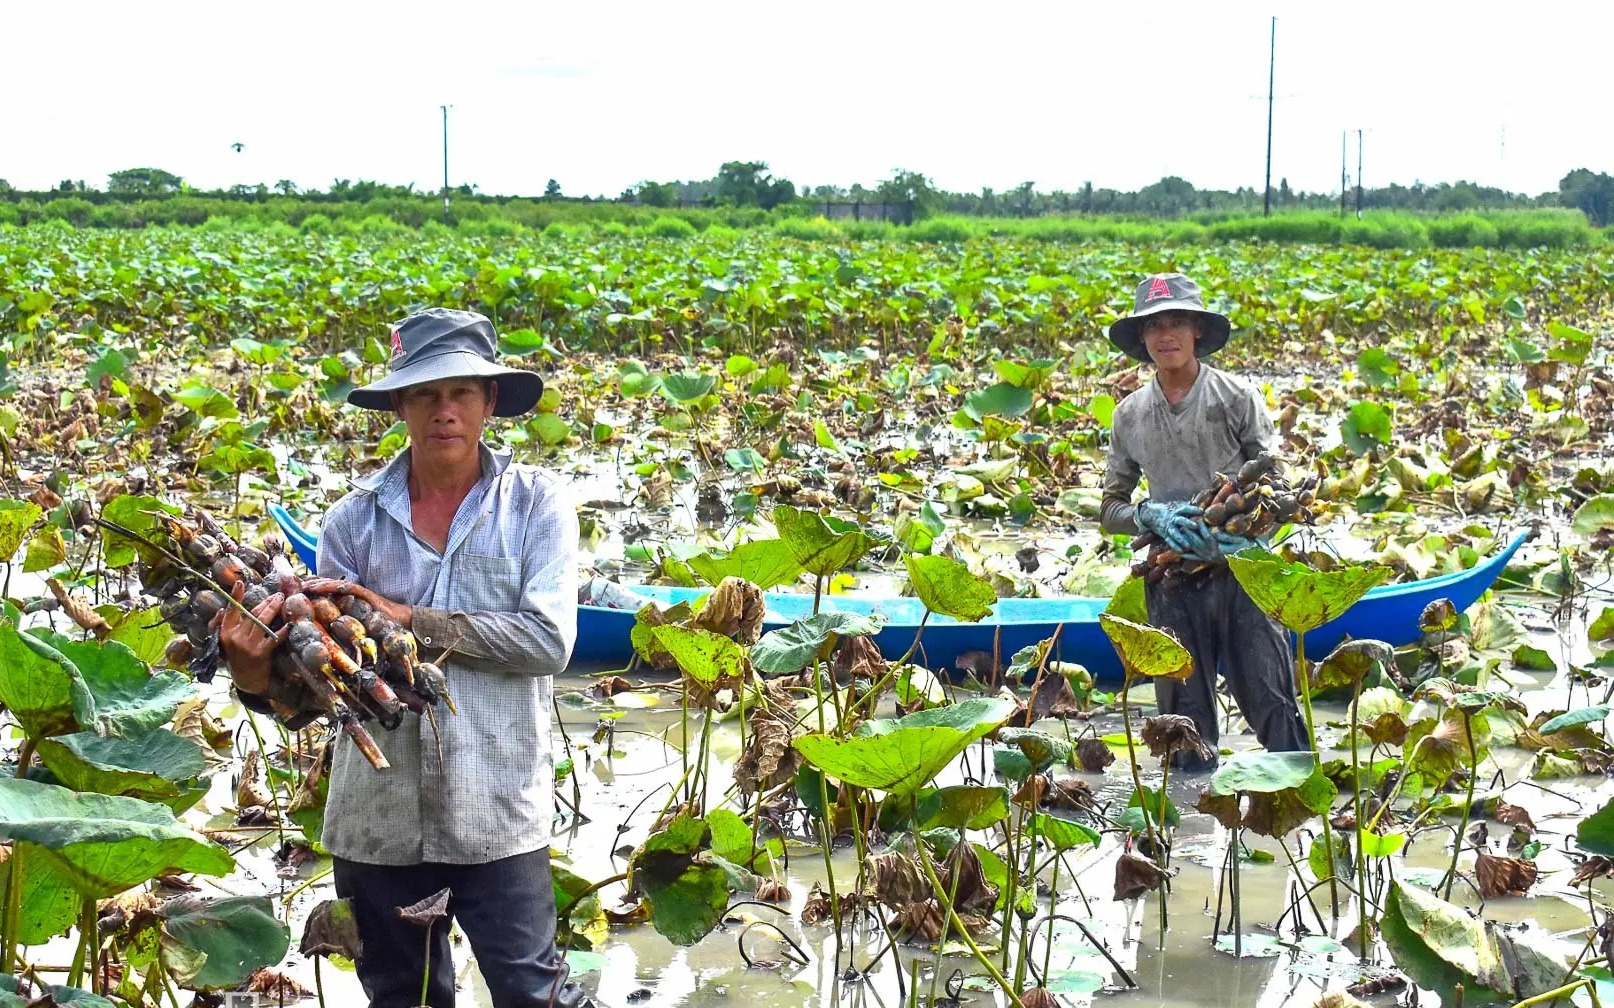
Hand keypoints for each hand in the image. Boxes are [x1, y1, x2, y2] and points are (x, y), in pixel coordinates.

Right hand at [215, 580, 285, 694]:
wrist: (246, 679)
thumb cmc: (238, 657)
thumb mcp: (227, 642)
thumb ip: (225, 625)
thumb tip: (222, 609)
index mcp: (226, 632)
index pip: (231, 611)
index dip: (236, 596)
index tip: (240, 583)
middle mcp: (235, 637)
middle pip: (252, 614)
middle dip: (266, 602)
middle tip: (277, 594)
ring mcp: (248, 645)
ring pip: (262, 622)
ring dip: (273, 609)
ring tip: (282, 601)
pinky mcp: (260, 653)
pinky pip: (273, 638)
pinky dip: (282, 631)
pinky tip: (289, 624)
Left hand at [301, 577, 412, 626]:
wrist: (402, 621)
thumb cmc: (380, 626)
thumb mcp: (356, 625)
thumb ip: (343, 625)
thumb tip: (326, 634)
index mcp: (347, 600)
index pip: (326, 591)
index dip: (311, 589)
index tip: (294, 590)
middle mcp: (351, 594)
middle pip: (327, 585)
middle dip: (310, 584)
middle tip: (292, 584)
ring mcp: (358, 593)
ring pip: (335, 584)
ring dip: (318, 584)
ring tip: (303, 585)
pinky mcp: (366, 595)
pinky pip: (349, 588)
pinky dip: (335, 586)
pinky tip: (323, 587)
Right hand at [1136, 500, 1213, 555]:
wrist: (1151, 514)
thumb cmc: (1169, 510)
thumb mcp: (1177, 506)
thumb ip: (1189, 507)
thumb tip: (1205, 505)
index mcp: (1177, 510)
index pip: (1185, 509)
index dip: (1193, 510)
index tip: (1201, 511)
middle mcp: (1173, 518)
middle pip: (1180, 520)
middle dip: (1187, 523)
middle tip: (1195, 526)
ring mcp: (1168, 527)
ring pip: (1175, 533)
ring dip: (1181, 539)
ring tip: (1188, 546)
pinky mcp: (1165, 534)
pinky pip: (1169, 541)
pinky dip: (1174, 546)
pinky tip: (1181, 551)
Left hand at [1180, 530, 1263, 563]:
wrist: (1249, 559)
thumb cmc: (1245, 548)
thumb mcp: (1238, 541)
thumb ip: (1226, 537)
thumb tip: (1215, 533)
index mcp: (1220, 549)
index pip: (1208, 537)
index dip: (1201, 529)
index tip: (1196, 520)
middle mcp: (1212, 554)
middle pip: (1198, 543)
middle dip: (1190, 533)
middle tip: (1182, 524)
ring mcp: (1210, 558)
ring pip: (1195, 549)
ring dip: (1186, 542)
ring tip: (1179, 533)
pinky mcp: (1209, 560)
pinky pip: (1197, 558)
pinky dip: (1189, 556)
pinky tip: (1181, 553)